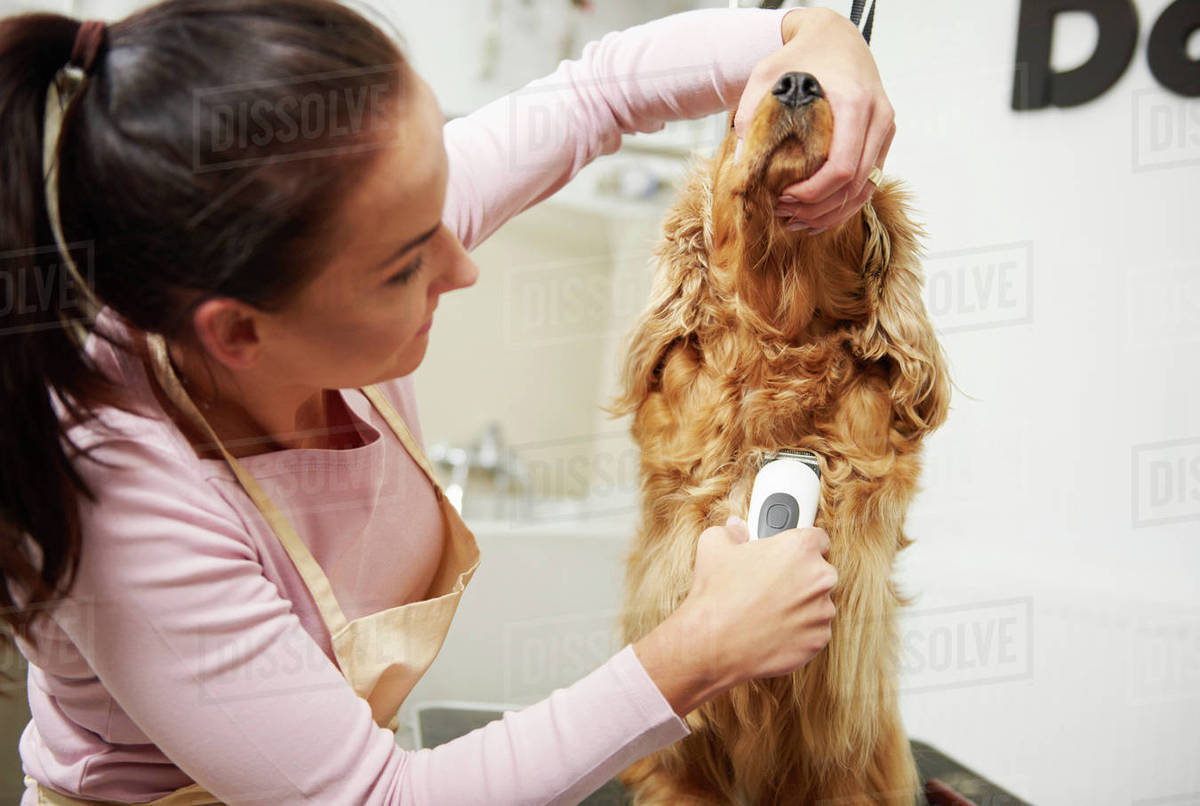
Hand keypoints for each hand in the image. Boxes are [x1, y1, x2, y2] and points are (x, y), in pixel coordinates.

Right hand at [632, 516, 837, 717]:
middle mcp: (819, 578)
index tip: (792, 555)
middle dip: (801, 577)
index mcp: (800, 548)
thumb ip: (733, 531)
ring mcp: (822, 612)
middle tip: (773, 585)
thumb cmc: (715, 594)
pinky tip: (772, 631)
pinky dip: (799, 632)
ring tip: (768, 611)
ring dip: (801, 606)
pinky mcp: (818, 641)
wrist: (710, 644)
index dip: (803, 546)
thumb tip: (736, 528)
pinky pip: (814, 632)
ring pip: (818, 604)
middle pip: (820, 572)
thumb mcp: (714, 546)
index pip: (819, 538)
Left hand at [734, 7, 895, 233]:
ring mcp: (885, 130)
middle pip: (856, 185)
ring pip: (866, 190)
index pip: (842, 167)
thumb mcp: (767, 75)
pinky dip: (843, 205)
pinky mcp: (883, 139)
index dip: (813, 193)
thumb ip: (751, 115)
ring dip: (832, 213)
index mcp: (854, 103)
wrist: (836, 37)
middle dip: (818, 208)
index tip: (783, 198)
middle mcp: (878, 118)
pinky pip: (869, 183)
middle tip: (784, 212)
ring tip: (796, 220)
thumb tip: (740, 165)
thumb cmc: (802, 56)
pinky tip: (816, 215)